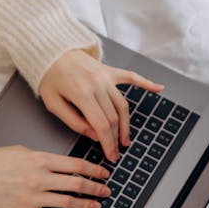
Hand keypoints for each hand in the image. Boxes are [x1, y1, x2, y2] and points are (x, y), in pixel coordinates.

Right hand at [0, 145, 111, 207]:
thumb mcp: (19, 150)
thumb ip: (41, 157)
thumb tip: (58, 164)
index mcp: (40, 160)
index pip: (76, 165)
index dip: (94, 170)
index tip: (103, 173)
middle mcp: (39, 178)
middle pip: (77, 184)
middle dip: (96, 188)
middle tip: (106, 190)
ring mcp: (32, 197)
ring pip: (67, 203)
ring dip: (86, 206)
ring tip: (96, 206)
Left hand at [38, 49, 163, 161]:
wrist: (51, 52)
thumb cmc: (50, 77)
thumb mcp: (53, 103)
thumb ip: (73, 121)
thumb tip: (93, 135)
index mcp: (81, 93)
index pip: (100, 124)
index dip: (107, 143)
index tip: (110, 155)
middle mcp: (97, 84)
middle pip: (113, 117)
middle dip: (115, 138)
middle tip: (116, 152)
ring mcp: (106, 76)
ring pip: (122, 105)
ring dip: (126, 124)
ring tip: (125, 139)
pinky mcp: (109, 71)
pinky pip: (131, 77)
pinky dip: (146, 83)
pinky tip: (158, 88)